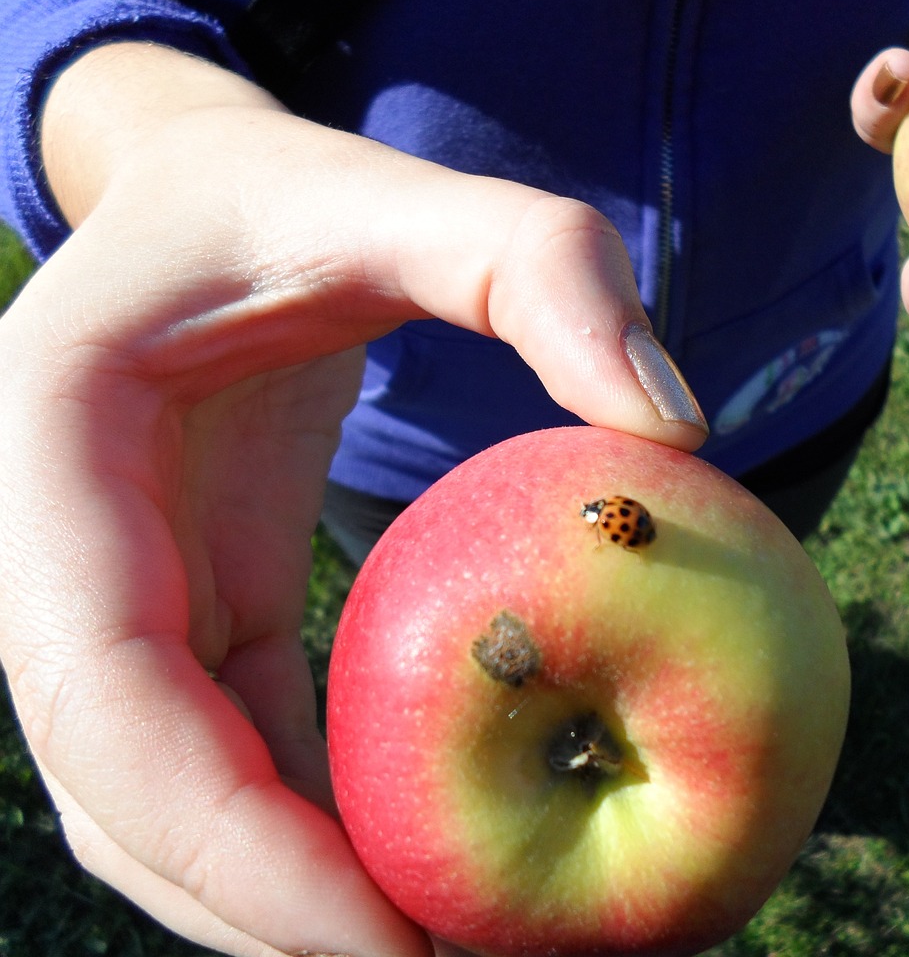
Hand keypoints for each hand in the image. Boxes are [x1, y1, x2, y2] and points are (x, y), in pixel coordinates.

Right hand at [0, 44, 703, 956]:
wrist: (219, 203)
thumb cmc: (300, 194)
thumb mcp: (410, 197)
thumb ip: (544, 273)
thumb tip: (678, 434)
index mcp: (51, 453)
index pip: (101, 697)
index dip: (224, 846)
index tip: (389, 937)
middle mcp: (51, 552)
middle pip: (122, 798)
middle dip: (262, 915)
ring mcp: (110, 598)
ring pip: (164, 805)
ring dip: (286, 900)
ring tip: (451, 943)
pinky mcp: (186, 617)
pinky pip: (232, 754)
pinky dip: (313, 827)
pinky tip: (426, 851)